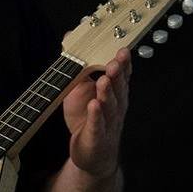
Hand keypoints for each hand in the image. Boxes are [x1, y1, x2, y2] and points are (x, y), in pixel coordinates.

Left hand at [62, 47, 131, 177]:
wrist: (90, 154)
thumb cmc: (86, 119)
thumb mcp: (79, 89)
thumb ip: (79, 66)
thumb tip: (69, 37)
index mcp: (114, 94)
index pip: (121, 77)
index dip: (124, 64)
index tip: (123, 49)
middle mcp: (115, 107)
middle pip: (118, 89)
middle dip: (117, 75)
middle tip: (116, 61)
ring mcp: (108, 124)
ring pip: (110, 107)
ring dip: (107, 93)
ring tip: (104, 79)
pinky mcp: (96, 138)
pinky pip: (97, 126)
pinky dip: (96, 116)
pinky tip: (94, 105)